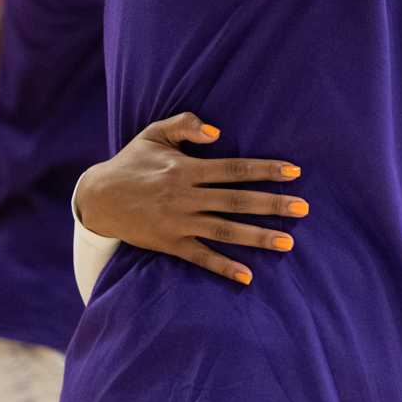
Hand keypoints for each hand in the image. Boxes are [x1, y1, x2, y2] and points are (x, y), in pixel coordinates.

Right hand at [75, 113, 304, 284]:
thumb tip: (217, 131)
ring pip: (224, 230)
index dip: (265, 170)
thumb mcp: (154, 134)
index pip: (233, 169)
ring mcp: (178, 222)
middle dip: (272, 205)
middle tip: (304, 209)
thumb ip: (186, 125)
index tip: (294, 172)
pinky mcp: (170, 243)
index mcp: (186, 169)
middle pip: (236, 201)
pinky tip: (247, 275)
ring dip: (257, 237)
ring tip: (288, 242)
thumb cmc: (132, 162)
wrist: (96, 198)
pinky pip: (200, 257)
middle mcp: (186, 197)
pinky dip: (223, 266)